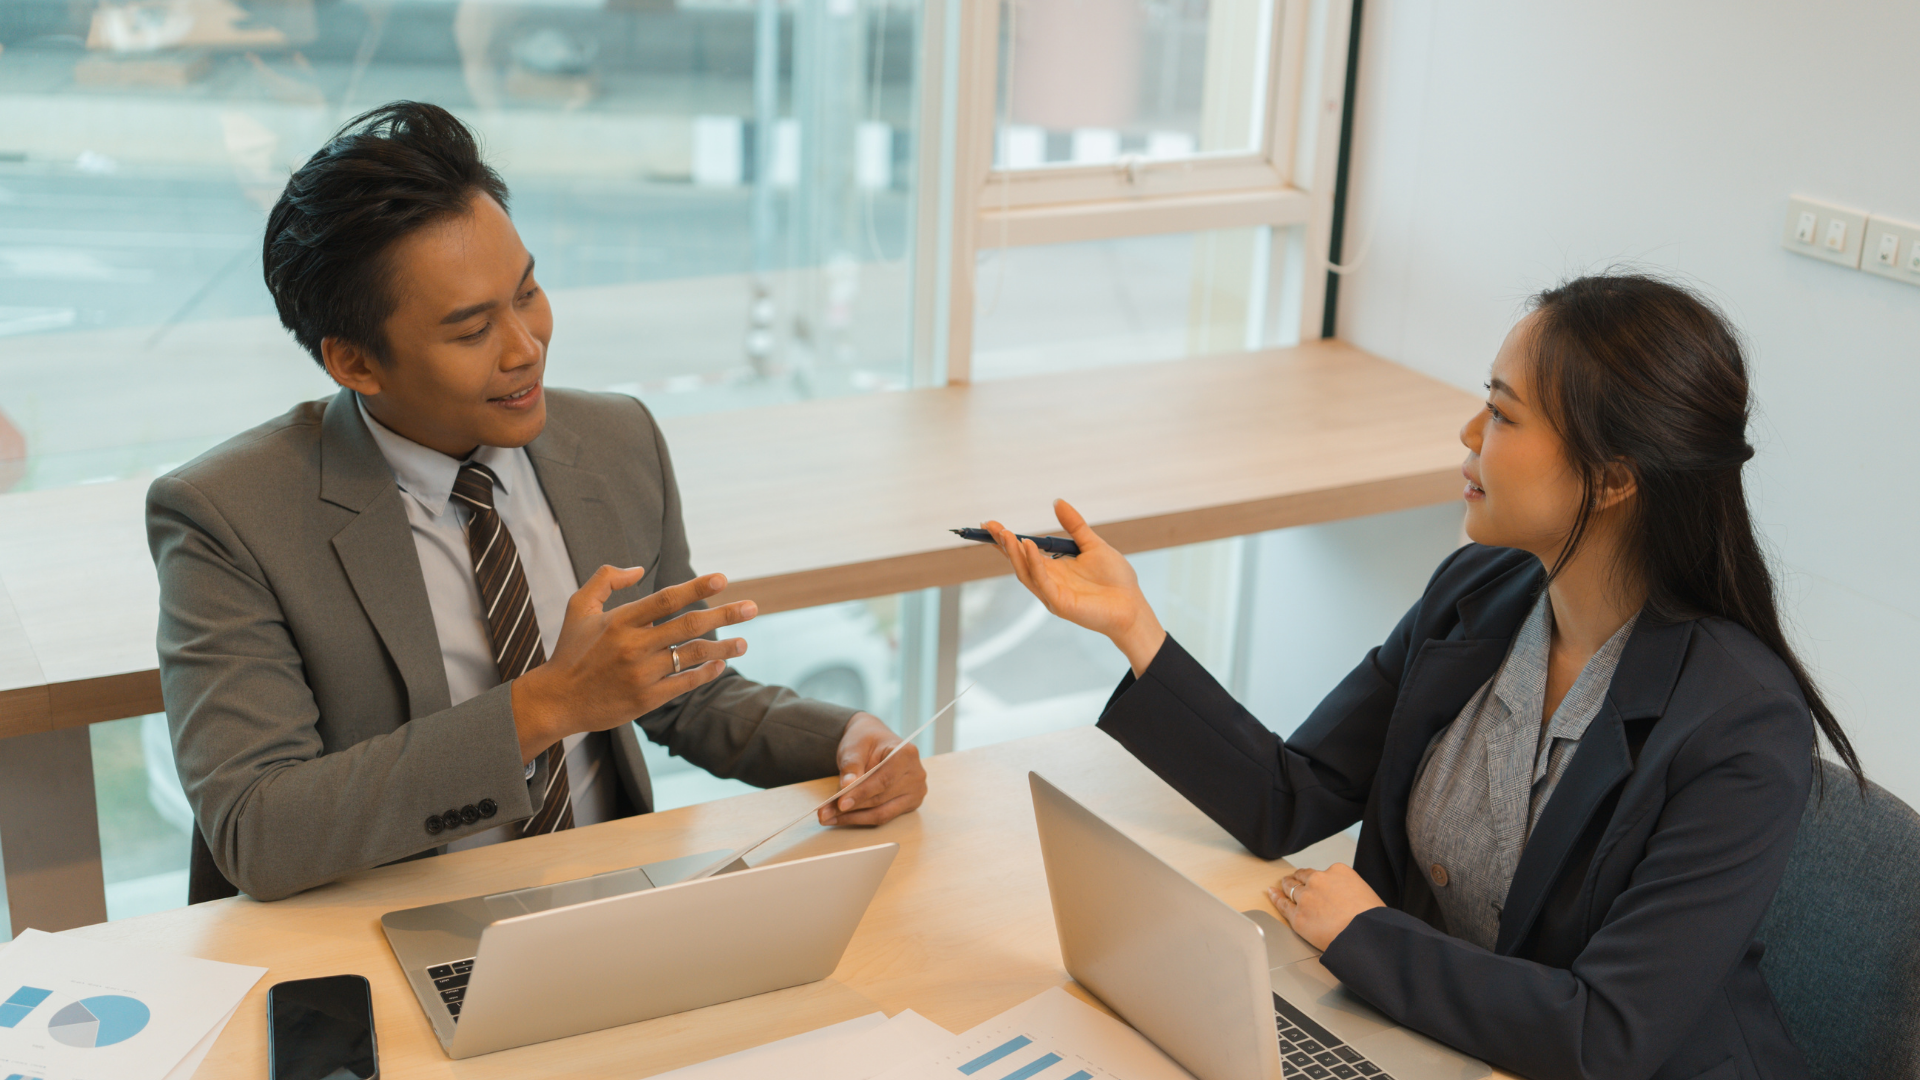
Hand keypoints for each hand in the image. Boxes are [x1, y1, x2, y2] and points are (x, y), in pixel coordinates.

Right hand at [510, 566, 756, 762]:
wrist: (557, 700)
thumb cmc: (571, 650)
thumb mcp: (579, 607)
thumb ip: (606, 579)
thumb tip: (639, 569)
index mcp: (620, 621)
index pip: (666, 599)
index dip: (696, 588)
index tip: (722, 579)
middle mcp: (634, 646)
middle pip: (689, 625)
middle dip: (725, 614)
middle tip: (752, 607)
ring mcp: (642, 674)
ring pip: (693, 656)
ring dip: (723, 648)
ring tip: (744, 642)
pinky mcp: (647, 699)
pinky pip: (685, 683)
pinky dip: (706, 673)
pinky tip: (720, 665)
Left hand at [818, 713, 927, 825]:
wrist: (874, 741)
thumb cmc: (866, 740)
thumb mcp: (854, 746)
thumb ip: (851, 766)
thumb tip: (847, 787)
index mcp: (907, 754)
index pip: (883, 780)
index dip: (862, 794)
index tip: (840, 803)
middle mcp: (916, 775)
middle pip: (882, 799)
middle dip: (851, 808)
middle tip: (824, 813)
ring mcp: (915, 791)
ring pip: (882, 813)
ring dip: (853, 818)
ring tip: (828, 817)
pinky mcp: (908, 804)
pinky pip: (883, 816)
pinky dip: (861, 818)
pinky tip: (842, 817)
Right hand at [984, 499, 1166, 675]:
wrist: (1132, 605)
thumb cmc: (1116, 579)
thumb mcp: (1093, 544)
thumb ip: (1074, 525)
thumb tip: (1057, 501)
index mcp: (1053, 569)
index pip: (1024, 552)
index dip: (1007, 539)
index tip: (992, 524)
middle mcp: (1048, 582)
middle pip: (1018, 562)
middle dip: (1003, 544)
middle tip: (989, 526)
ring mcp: (1052, 594)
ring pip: (1025, 572)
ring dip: (1014, 553)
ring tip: (1006, 533)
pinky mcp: (1060, 603)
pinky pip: (1042, 581)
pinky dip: (1034, 563)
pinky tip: (1029, 545)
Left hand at [1266, 864, 1386, 951]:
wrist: (1366, 936)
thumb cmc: (1372, 920)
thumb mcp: (1365, 892)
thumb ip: (1347, 889)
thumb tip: (1342, 898)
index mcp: (1338, 871)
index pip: (1322, 872)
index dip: (1317, 879)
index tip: (1315, 882)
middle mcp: (1319, 880)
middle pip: (1303, 877)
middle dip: (1298, 879)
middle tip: (1293, 879)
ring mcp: (1307, 898)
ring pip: (1291, 888)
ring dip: (1286, 886)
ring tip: (1283, 886)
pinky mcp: (1298, 917)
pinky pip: (1282, 905)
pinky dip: (1275, 898)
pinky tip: (1272, 894)